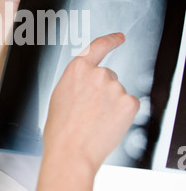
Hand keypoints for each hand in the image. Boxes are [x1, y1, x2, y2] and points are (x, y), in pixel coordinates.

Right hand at [32, 33, 139, 190]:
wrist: (71, 152)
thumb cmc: (61, 130)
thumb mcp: (60, 96)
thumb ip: (77, 83)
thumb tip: (89, 86)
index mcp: (77, 69)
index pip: (98, 46)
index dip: (111, 40)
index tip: (119, 37)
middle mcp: (98, 73)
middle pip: (109, 76)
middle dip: (103, 91)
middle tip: (90, 113)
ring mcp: (115, 87)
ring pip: (118, 93)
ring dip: (112, 105)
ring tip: (95, 123)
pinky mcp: (129, 102)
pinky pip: (129, 106)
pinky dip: (122, 115)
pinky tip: (108, 125)